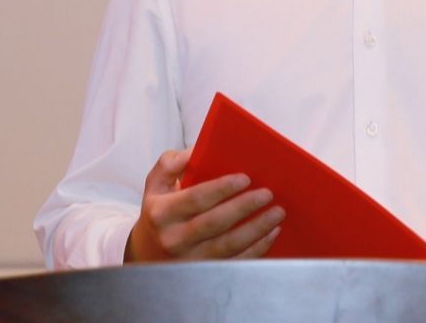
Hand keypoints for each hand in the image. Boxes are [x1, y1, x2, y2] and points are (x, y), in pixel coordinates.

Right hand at [124, 148, 284, 262]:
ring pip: (228, 246)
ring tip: (277, 212)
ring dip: (257, 229)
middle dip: (244, 207)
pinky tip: (271, 233)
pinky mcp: (205, 274)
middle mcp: (174, 238)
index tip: (245, 178)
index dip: (221, 188)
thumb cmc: (160, 212)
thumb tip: (195, 151)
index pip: (195, 198)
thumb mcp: (156, 184)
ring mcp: (189, 260)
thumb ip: (171, 164)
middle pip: (214, 223)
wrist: (148, 253)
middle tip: (267, 194)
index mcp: (162, 212)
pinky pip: (235, 263)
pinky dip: (257, 249)